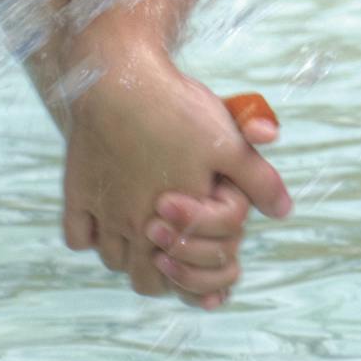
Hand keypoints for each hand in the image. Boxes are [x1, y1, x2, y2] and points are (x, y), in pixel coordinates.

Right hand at [61, 67, 289, 307]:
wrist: (119, 78)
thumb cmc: (177, 110)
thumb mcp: (230, 143)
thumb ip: (259, 180)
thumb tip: (284, 211)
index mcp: (175, 222)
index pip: (180, 282)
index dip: (193, 280)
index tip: (195, 257)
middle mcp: (133, 225)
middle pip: (142, 281)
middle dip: (160, 274)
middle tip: (171, 249)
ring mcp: (101, 212)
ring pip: (110, 259)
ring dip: (127, 254)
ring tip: (143, 232)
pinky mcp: (76, 193)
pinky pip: (77, 236)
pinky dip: (90, 236)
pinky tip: (105, 218)